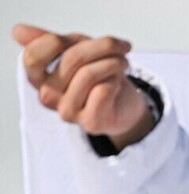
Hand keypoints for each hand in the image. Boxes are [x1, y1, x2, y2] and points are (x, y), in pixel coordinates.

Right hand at [12, 24, 154, 151]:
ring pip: (89, 74)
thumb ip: (54, 41)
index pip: (34, 56)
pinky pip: (103, 90)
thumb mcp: (77, 51)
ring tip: (122, 62)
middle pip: (71, 59)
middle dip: (101, 46)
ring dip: (113, 62)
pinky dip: (116, 80)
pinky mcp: (90, 122)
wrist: (126, 106)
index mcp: (39, 77)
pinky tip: (118, 82)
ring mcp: (68, 111)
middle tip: (119, 47)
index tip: (80, 39)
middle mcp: (48, 96)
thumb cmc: (99, 77)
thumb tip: (19, 31)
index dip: (57, 41)